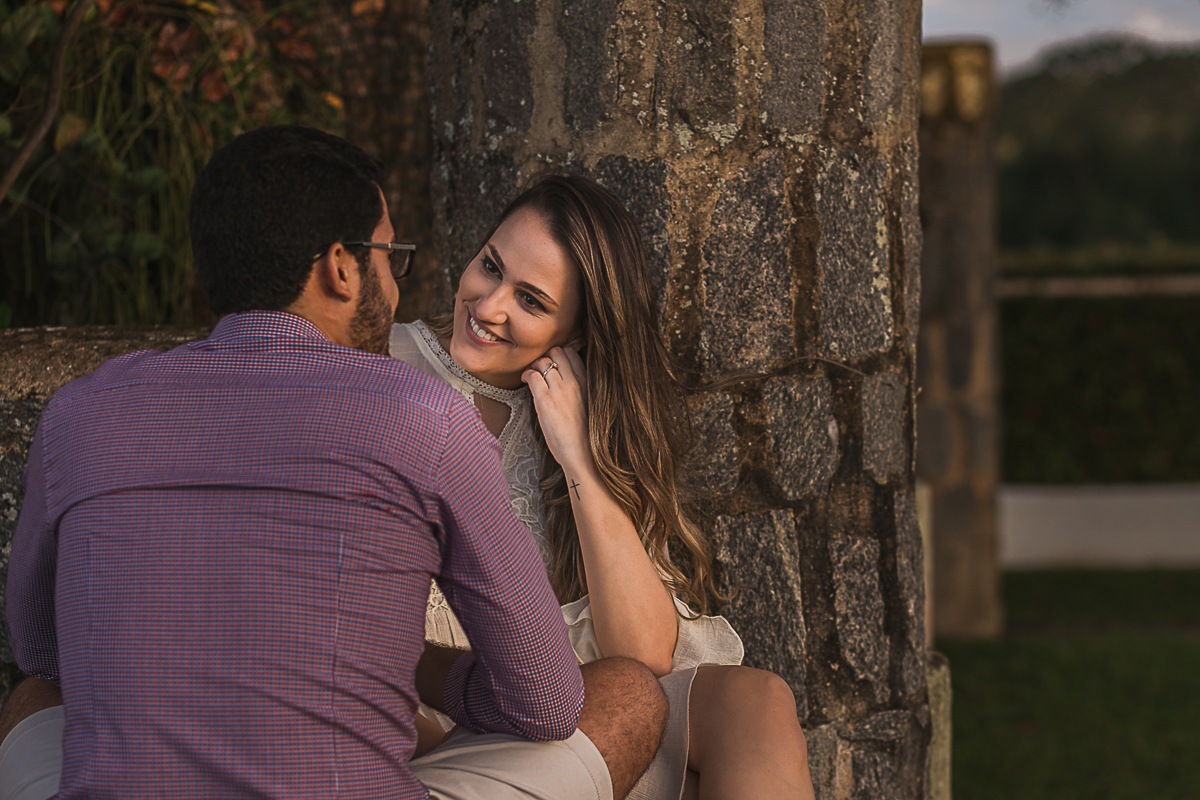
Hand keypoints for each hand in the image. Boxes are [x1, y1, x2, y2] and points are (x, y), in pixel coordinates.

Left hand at [521, 346, 592, 474]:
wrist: (585, 454)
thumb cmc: (587, 434)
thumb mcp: (590, 403)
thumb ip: (580, 388)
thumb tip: (565, 378)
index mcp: (587, 382)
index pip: (572, 352)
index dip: (559, 354)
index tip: (552, 363)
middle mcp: (574, 382)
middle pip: (557, 351)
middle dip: (546, 356)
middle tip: (539, 368)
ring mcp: (560, 391)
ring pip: (543, 361)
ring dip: (534, 365)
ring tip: (531, 376)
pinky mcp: (545, 401)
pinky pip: (532, 375)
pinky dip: (526, 374)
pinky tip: (525, 381)